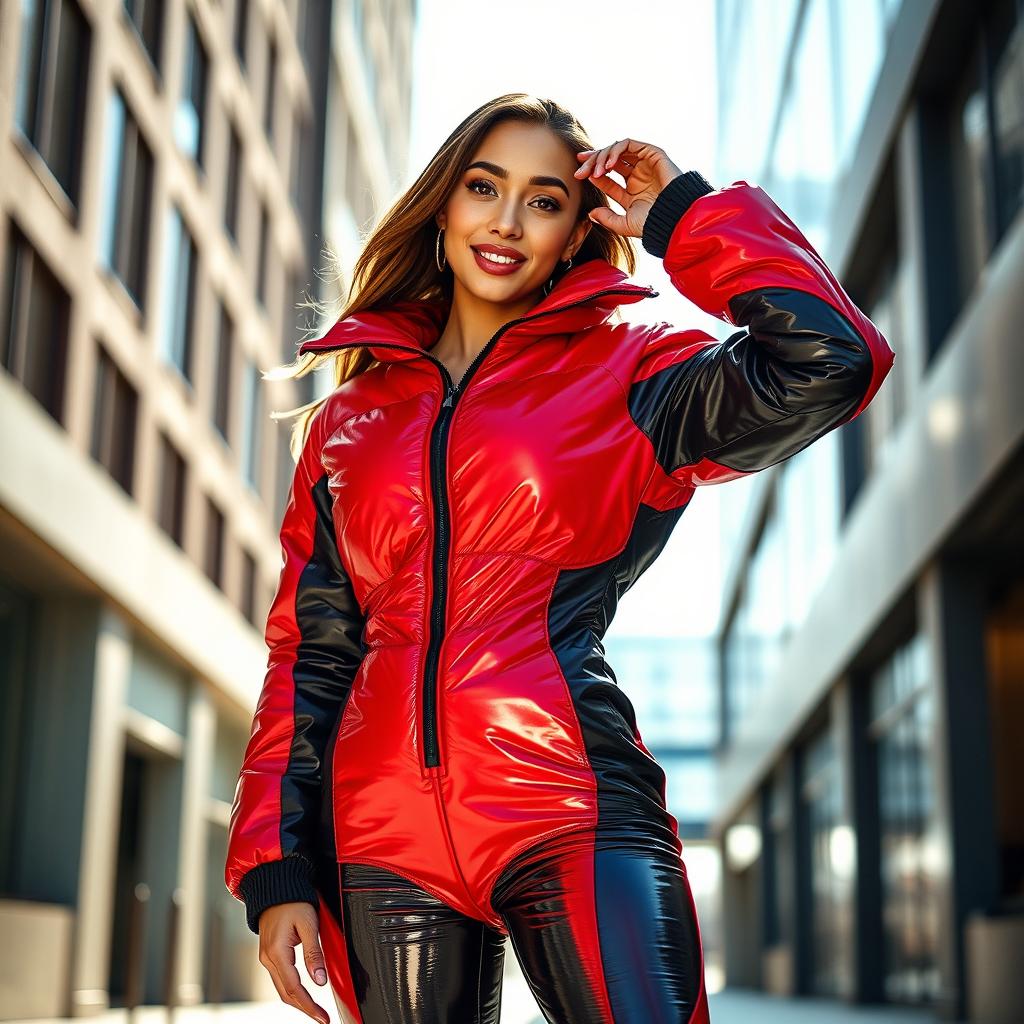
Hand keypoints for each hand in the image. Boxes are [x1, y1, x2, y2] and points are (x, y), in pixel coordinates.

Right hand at [258, 902, 330, 1023]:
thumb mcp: (308, 924)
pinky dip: (292, 990)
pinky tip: (303, 994)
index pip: (294, 988)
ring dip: (298, 1002)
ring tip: (315, 1010)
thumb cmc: (292, 900)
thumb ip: (314, 953)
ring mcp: (266, 957)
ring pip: (281, 988)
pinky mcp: (269, 954)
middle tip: (322, 1018)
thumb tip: (320, 980)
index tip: (322, 1017)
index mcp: (276, 953)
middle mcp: (268, 958)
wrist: (275, 887)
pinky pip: (280, 979)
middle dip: (304, 1008)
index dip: (309, 1006)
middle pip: (286, 993)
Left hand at [575, 138, 683, 238]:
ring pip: (618, 150)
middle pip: (610, 161)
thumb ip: (607, 219)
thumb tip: (590, 213)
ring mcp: (645, 164)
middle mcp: (638, 175)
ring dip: (603, 157)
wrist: (673, 217)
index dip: (592, 172)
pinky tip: (609, 165)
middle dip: (593, 162)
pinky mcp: (653, 154)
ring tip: (596, 171)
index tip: (578, 174)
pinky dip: (616, 150)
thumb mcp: (624, 224)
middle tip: (580, 170)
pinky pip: (630, 144)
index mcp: (631, 191)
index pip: (607, 177)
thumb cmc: (653, 223)